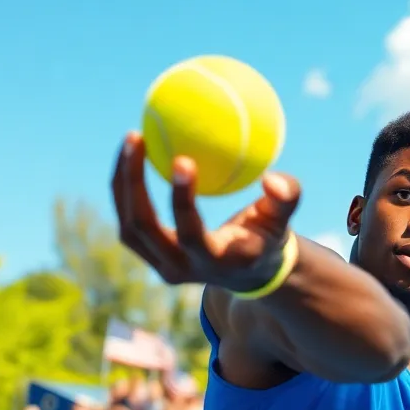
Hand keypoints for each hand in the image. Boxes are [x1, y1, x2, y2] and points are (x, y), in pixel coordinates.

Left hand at [112, 132, 301, 291]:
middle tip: (138, 136)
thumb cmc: (268, 238)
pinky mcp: (150, 257)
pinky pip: (127, 222)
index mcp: (215, 262)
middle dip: (134, 183)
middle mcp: (181, 269)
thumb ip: (287, 198)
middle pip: (144, 229)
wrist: (247, 273)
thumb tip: (271, 178)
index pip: (190, 234)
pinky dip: (123, 188)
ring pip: (128, 227)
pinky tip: (131, 154)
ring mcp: (161, 266)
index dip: (181, 200)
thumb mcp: (283, 221)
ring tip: (132, 139)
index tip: (181, 158)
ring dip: (122, 183)